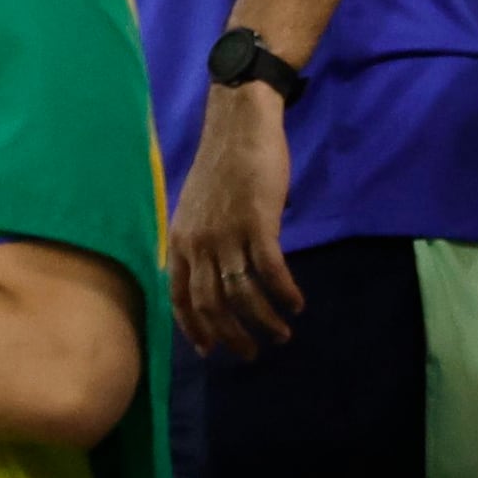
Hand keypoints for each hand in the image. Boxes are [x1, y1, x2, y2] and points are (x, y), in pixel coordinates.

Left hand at [168, 84, 303, 355]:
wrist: (239, 124)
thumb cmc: (222, 164)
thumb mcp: (196, 207)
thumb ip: (199, 242)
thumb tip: (214, 278)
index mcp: (180, 239)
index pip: (180, 298)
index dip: (195, 329)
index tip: (211, 351)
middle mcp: (198, 241)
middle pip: (211, 305)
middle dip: (232, 336)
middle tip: (251, 353)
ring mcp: (227, 232)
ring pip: (243, 294)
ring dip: (264, 321)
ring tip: (282, 334)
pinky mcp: (257, 222)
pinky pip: (271, 271)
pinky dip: (285, 292)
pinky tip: (296, 303)